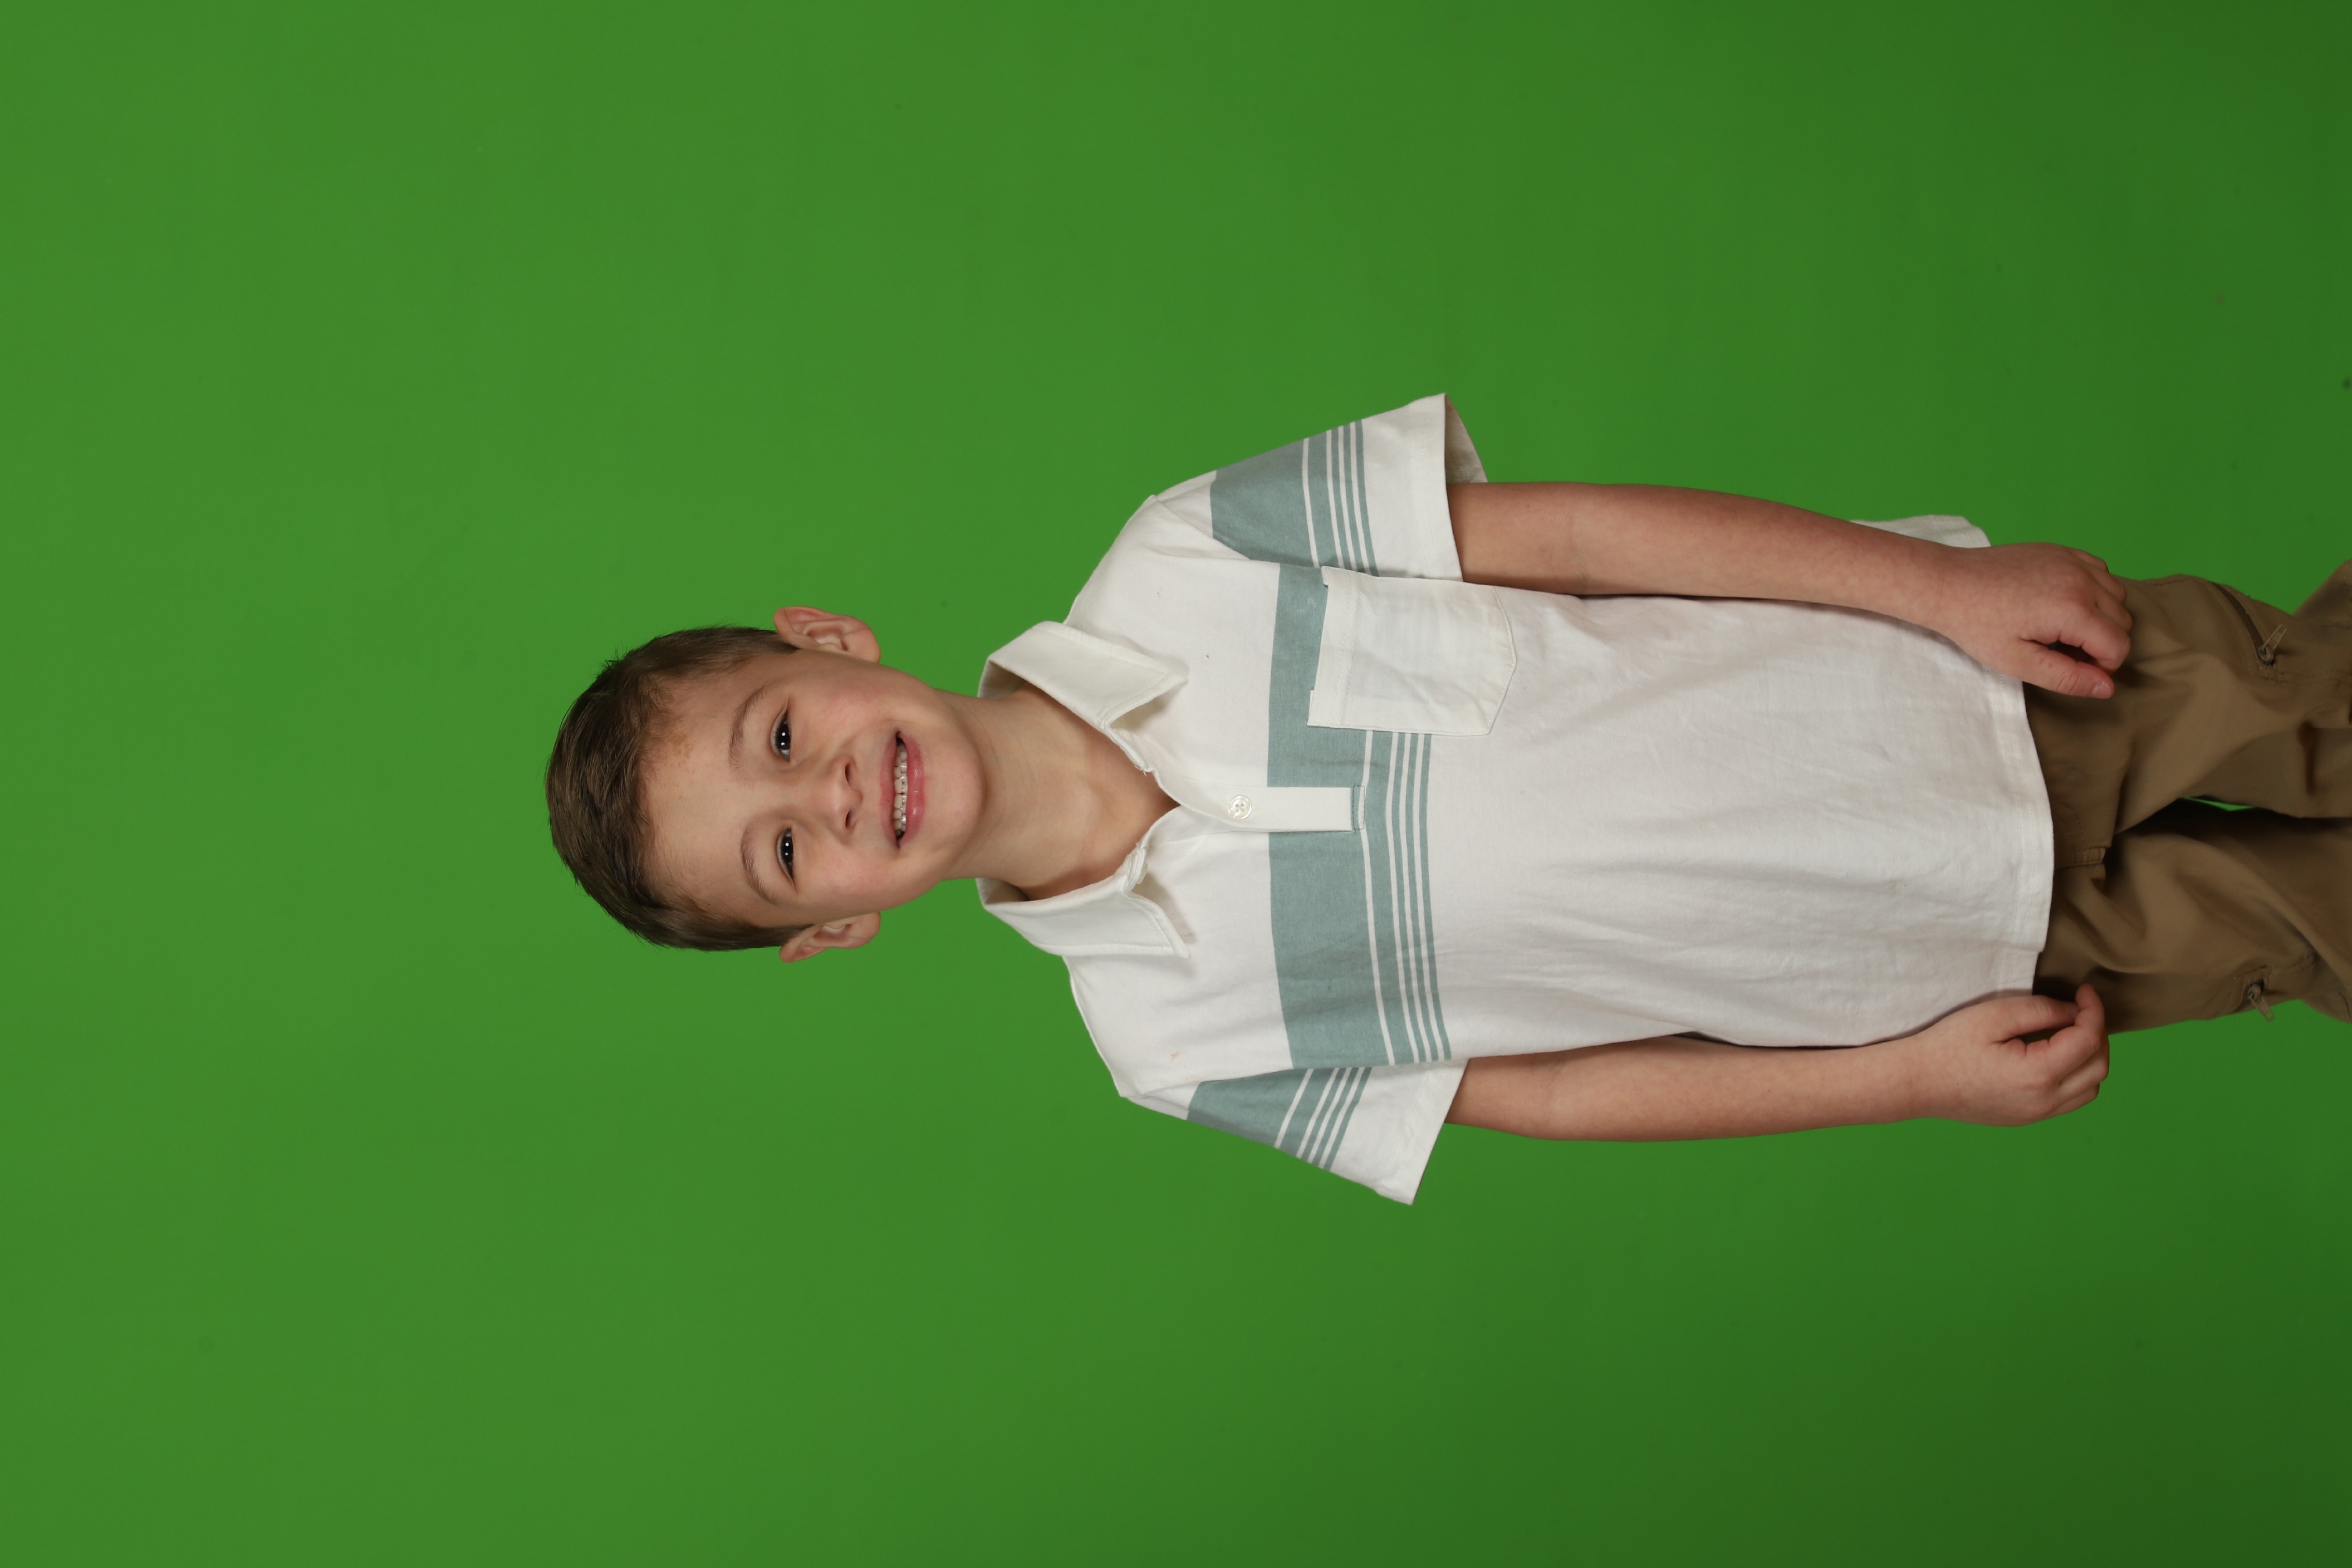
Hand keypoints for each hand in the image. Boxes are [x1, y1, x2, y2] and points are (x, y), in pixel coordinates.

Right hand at [1894, 985, 2110, 1125]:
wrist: (1917, 1082)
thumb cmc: (1949, 1045)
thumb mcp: (1994, 1016)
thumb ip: (2040, 1010)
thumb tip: (2075, 1012)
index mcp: (2038, 1074)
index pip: (2088, 1040)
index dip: (2093, 1011)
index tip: (2084, 991)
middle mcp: (2044, 1101)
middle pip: (2098, 1067)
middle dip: (2097, 1033)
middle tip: (2080, 1009)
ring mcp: (2036, 1114)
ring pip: (2090, 1088)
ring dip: (2090, 1058)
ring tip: (2071, 1033)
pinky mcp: (2027, 1118)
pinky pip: (2071, 1100)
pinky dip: (2077, 1076)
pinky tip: (2057, 1057)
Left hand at [1923, 543, 2133, 697]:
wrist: (1949, 584)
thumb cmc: (1977, 625)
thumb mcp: (2018, 662)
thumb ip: (2067, 677)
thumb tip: (2106, 688)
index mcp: (2073, 610)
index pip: (2119, 645)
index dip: (2101, 665)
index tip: (2070, 665)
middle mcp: (2081, 580)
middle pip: (2122, 621)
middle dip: (2101, 643)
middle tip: (2059, 649)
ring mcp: (2072, 560)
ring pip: (2117, 595)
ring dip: (2101, 616)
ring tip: (2060, 628)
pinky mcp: (2062, 550)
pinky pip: (2100, 571)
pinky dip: (2093, 590)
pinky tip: (2062, 602)